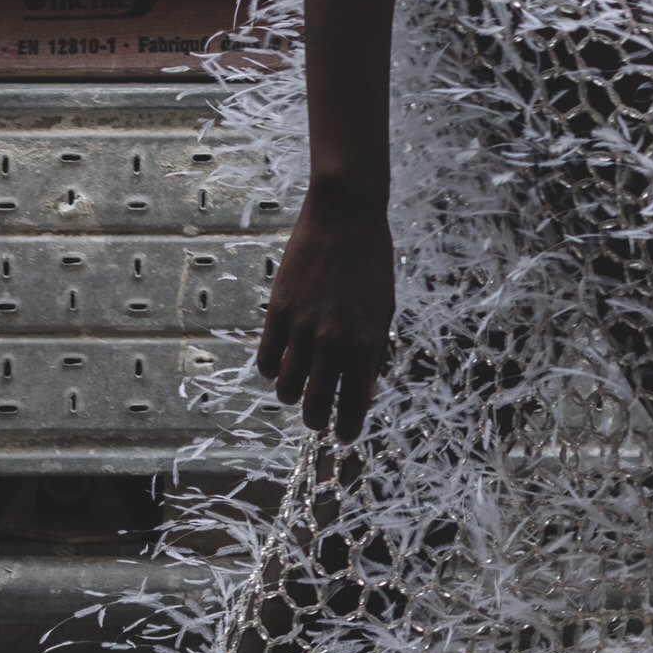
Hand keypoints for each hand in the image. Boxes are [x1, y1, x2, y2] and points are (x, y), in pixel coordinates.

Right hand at [255, 179, 395, 441]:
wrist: (345, 218)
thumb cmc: (372, 265)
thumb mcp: (384, 312)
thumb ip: (374, 354)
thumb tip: (364, 393)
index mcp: (366, 344)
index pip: (353, 406)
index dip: (347, 429)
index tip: (344, 435)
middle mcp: (333, 341)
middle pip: (313, 406)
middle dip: (316, 420)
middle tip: (317, 419)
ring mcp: (303, 327)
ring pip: (287, 387)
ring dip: (292, 396)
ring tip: (298, 389)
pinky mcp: (278, 311)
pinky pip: (267, 359)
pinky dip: (273, 370)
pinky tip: (282, 363)